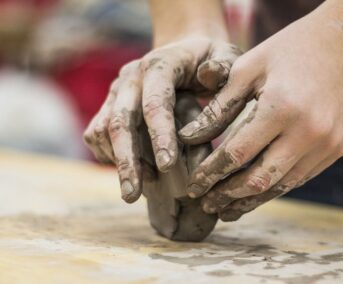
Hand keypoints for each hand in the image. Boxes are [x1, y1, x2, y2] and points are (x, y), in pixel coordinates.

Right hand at [83, 36, 240, 202]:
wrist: (183, 51)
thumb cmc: (208, 59)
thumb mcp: (225, 55)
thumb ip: (222, 67)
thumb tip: (208, 76)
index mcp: (160, 65)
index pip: (155, 103)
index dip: (160, 135)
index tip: (168, 167)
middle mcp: (131, 78)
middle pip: (120, 121)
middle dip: (127, 161)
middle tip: (132, 196)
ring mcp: (117, 91)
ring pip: (103, 130)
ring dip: (117, 162)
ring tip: (135, 190)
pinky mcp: (110, 104)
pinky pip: (97, 133)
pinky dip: (108, 155)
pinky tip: (129, 171)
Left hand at [179, 6, 342, 220]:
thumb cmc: (292, 49)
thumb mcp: (249, 67)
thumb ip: (220, 106)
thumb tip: (189, 137)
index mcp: (281, 107)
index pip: (236, 153)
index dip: (210, 173)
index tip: (193, 186)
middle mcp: (308, 132)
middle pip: (258, 179)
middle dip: (227, 195)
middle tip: (206, 204)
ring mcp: (327, 144)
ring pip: (281, 185)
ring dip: (251, 200)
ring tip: (227, 210)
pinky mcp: (338, 148)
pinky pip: (301, 177)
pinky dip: (275, 187)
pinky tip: (256, 192)